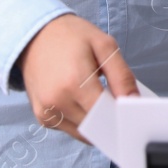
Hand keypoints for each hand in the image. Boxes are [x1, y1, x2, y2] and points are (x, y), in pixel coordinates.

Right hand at [17, 14, 137, 141]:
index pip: (106, 115)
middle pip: (96, 127)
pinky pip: (70, 128)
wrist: (34, 35)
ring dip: (97, 122)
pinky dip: (82, 120)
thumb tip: (134, 102)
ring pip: (84, 133)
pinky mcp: (42, 117)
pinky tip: (83, 100)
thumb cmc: (71, 36)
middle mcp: (57, 102)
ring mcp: (47, 112)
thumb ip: (122, 76)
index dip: (122, 114)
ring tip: (99, 97)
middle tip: (118, 102)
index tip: (132, 109)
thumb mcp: (104, 46)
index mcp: (74, 82)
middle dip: (111, 120)